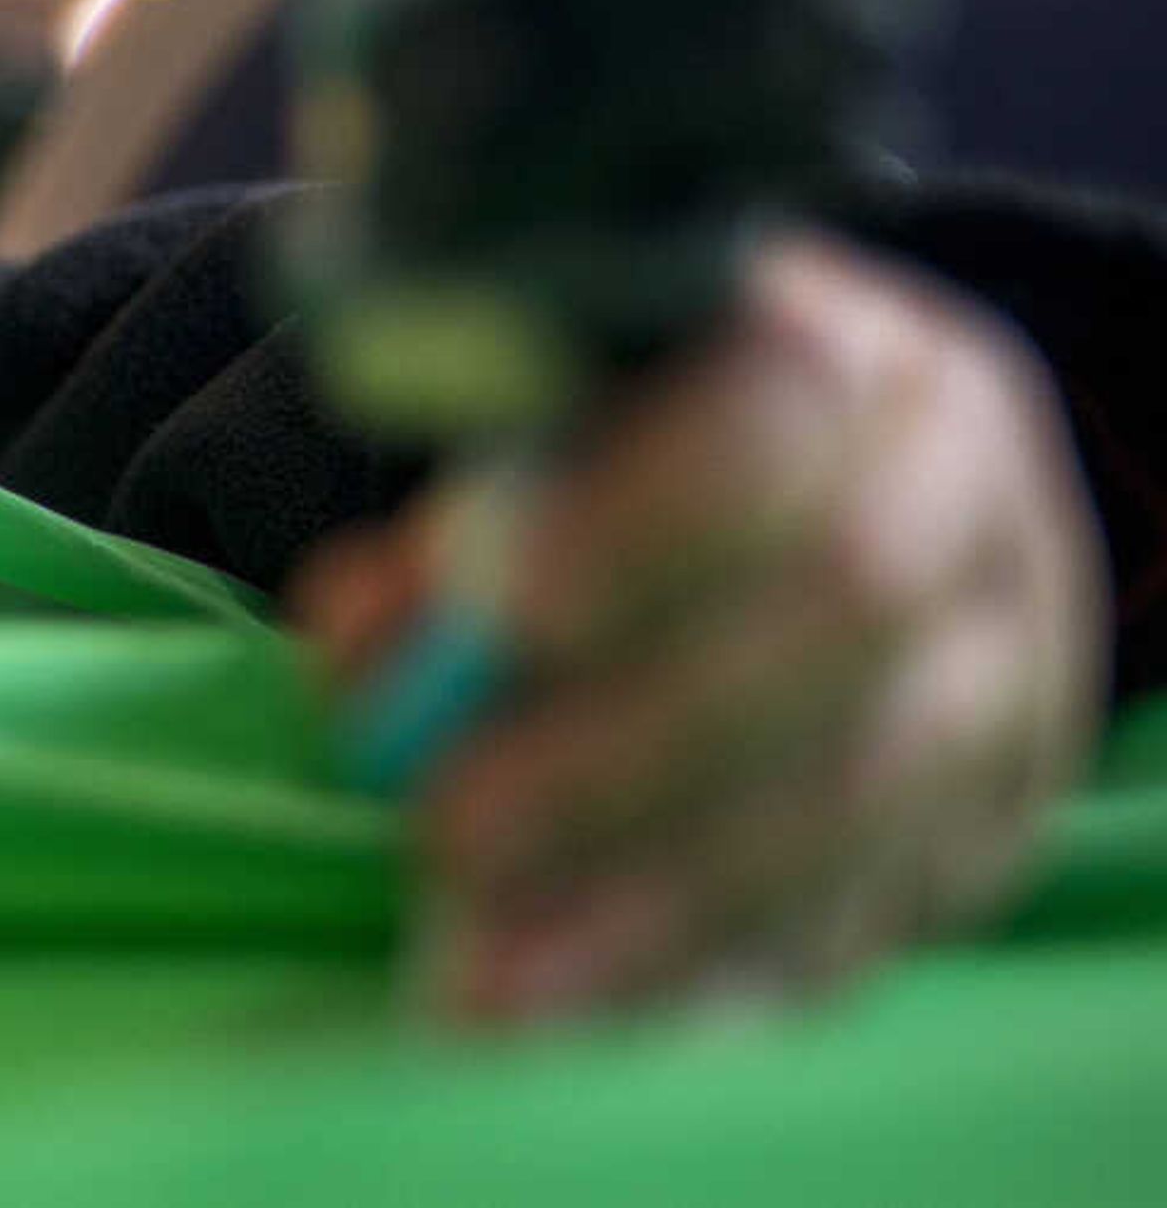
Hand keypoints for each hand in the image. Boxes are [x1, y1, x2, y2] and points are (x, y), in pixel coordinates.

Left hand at [288, 228, 1105, 1024]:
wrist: (872, 506)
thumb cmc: (660, 444)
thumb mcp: (571, 419)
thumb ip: (467, 499)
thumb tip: (367, 629)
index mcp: (866, 364)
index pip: (778, 410)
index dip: (645, 512)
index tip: (505, 606)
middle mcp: (975, 512)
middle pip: (833, 616)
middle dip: (624, 741)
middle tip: (447, 829)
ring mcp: (1008, 682)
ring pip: (856, 797)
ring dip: (650, 899)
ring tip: (480, 972)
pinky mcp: (987, 831)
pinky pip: (862, 921)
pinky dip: (699, 974)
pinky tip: (567, 1010)